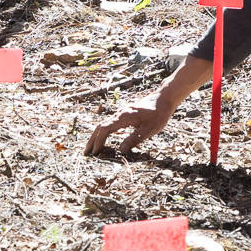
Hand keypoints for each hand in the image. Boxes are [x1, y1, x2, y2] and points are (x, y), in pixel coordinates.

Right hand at [87, 56, 214, 154]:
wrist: (164, 98)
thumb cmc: (158, 114)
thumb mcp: (148, 130)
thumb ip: (134, 140)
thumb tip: (121, 150)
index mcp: (124, 117)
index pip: (106, 129)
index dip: (99, 141)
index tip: (95, 153)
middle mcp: (120, 114)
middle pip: (101, 126)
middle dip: (92, 139)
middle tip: (86, 152)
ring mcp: (122, 112)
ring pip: (104, 124)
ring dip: (97, 135)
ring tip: (92, 147)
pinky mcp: (125, 113)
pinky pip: (110, 122)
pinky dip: (104, 131)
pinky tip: (104, 137)